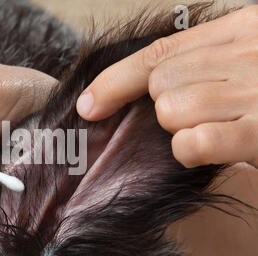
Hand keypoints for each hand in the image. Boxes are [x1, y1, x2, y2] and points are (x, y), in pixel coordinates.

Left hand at [76, 5, 257, 168]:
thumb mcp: (248, 57)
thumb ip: (205, 59)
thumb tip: (149, 83)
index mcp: (241, 28)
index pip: (158, 53)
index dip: (115, 81)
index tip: (88, 104)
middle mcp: (246, 53)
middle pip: (159, 82)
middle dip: (163, 109)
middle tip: (198, 120)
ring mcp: (255, 92)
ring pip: (170, 110)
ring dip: (179, 130)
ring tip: (214, 131)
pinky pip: (195, 141)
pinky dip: (189, 151)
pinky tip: (206, 152)